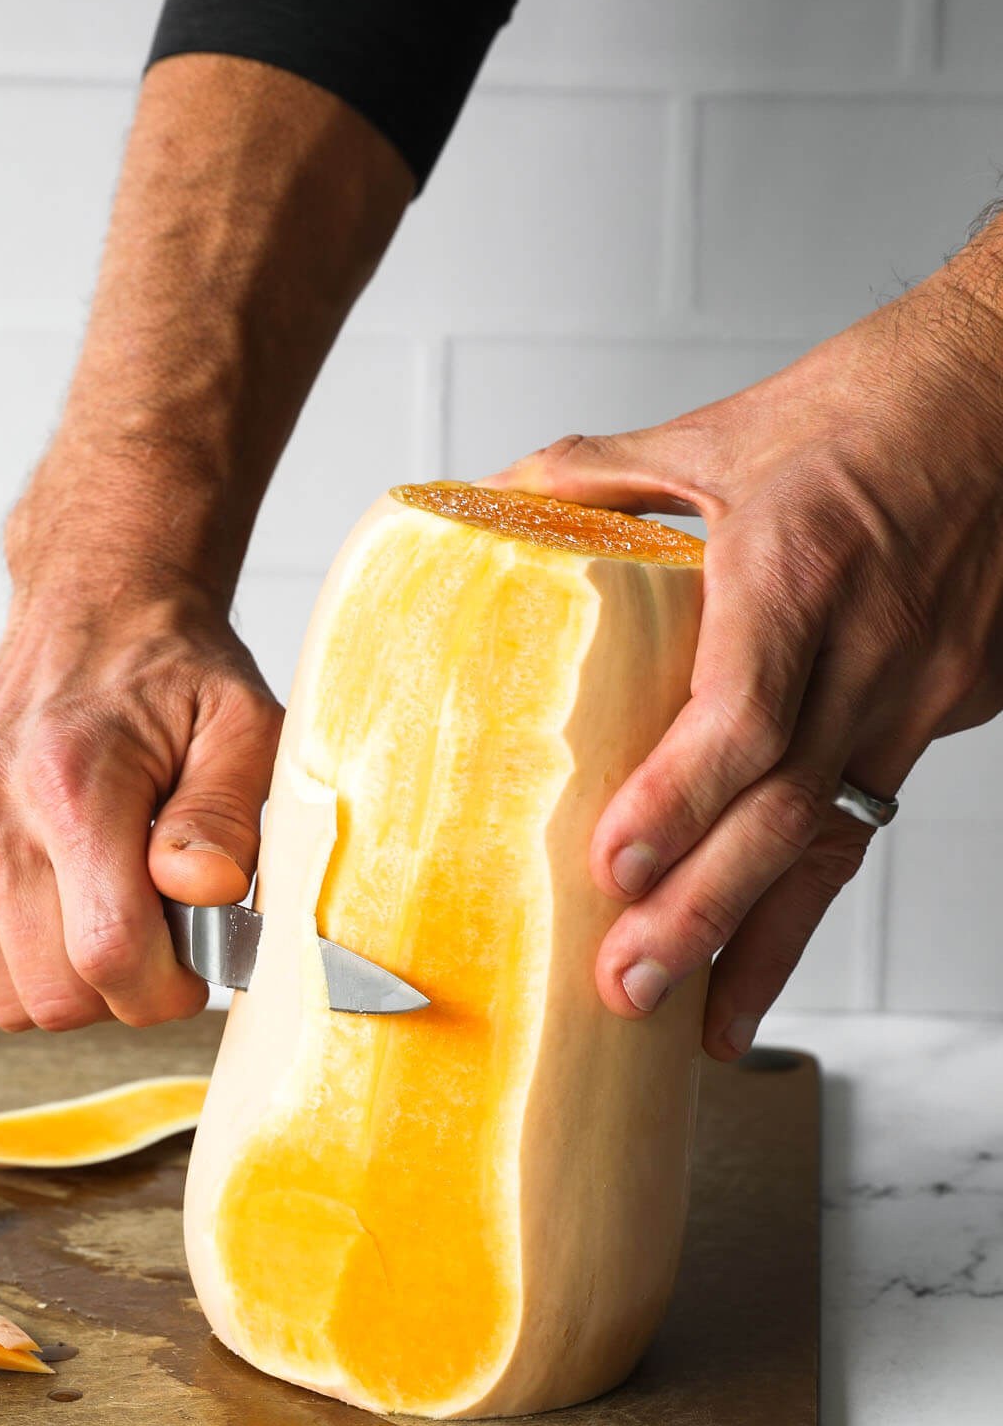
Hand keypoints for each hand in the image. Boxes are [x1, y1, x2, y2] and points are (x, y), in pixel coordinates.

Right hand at [0, 549, 280, 1032]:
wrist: (89, 609)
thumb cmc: (172, 675)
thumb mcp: (242, 729)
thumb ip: (228, 817)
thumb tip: (205, 891)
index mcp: (71, 783)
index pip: (106, 954)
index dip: (163, 991)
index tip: (192, 967)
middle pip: (51, 995)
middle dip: (118, 990)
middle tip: (155, 932)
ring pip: (4, 991)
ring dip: (64, 972)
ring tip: (103, 899)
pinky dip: (17, 946)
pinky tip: (53, 882)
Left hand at [491, 241, 1002, 1058]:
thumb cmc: (872, 402)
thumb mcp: (720, 429)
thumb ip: (595, 475)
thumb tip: (483, 506)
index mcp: (797, 566)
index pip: (743, 707)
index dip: (680, 796)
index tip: (614, 862)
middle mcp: (866, 645)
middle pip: (786, 805)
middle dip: (705, 910)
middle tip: (628, 986)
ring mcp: (916, 689)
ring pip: (834, 838)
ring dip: (759, 938)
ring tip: (695, 1023)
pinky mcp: (942, 713)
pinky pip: (865, 826)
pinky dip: (810, 907)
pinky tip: (760, 978)